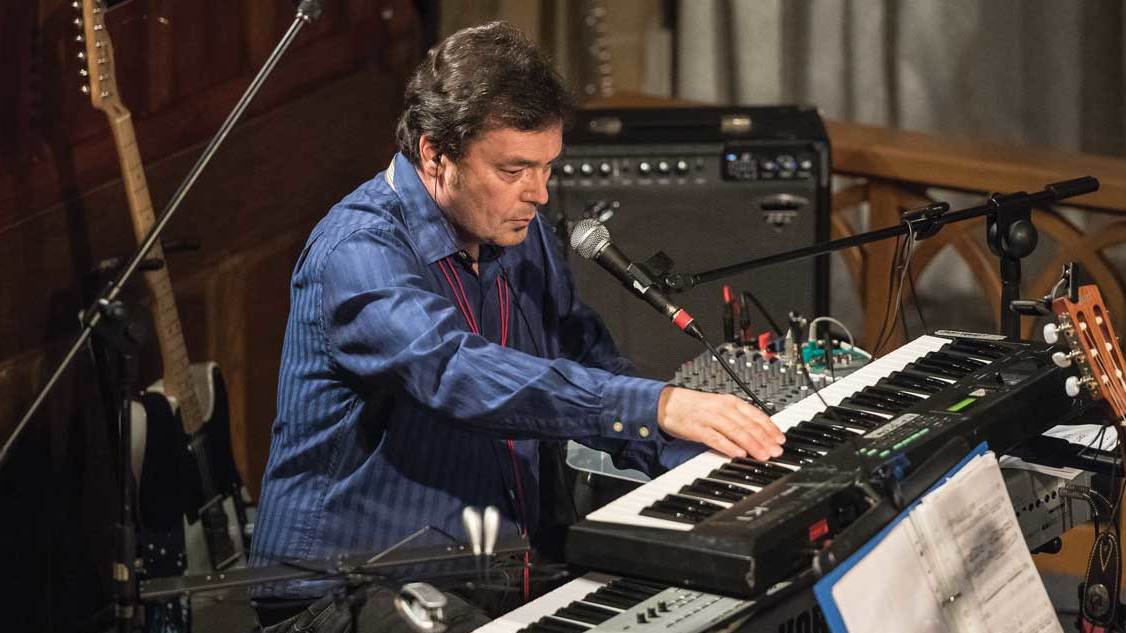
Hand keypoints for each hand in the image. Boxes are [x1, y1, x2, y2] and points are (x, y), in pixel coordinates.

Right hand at [657, 387, 784, 460]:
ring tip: (762, 455)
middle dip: (765, 439)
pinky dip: (729, 446)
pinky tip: (738, 454)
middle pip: (748, 425)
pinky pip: (716, 438)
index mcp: (730, 402)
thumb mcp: (720, 407)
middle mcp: (722, 408)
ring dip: (751, 444)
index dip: (770, 428)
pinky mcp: (698, 429)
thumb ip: (738, 418)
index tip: (780, 440)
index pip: (755, 414)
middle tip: (776, 451)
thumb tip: (758, 432)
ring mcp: (710, 418)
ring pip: (736, 431)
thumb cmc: (695, 407)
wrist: (667, 404)